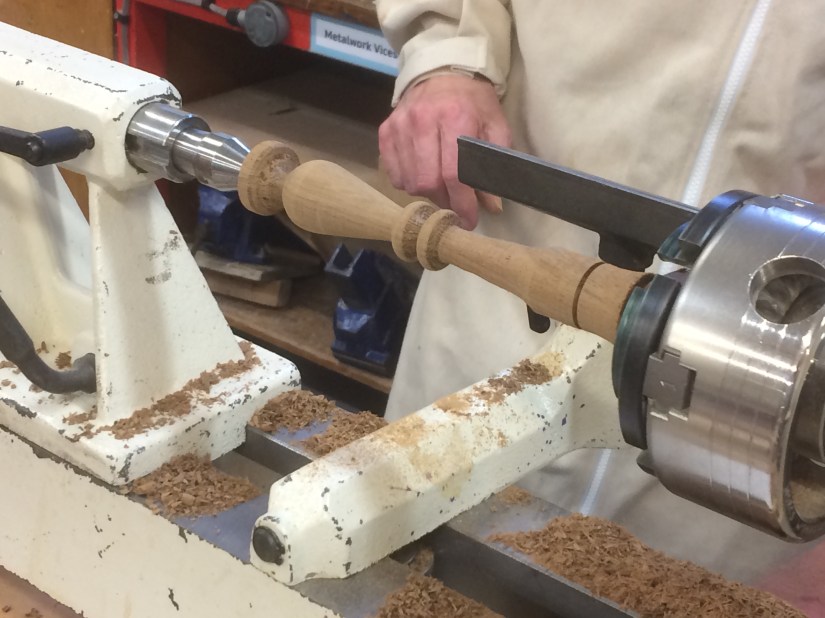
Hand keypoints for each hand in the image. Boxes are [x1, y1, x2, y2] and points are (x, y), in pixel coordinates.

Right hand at [378, 74, 511, 228]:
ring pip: (409, 181)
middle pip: (428, 181)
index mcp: (455, 118)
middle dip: (444, 201)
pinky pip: (394, 173)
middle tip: (455, 205)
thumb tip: (492, 205)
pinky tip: (422, 175)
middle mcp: (422, 121)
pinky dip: (408, 182)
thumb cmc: (473, 101)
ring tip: (440, 189)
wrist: (443, 70)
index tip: (469, 220)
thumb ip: (493, 164)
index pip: (453, 174)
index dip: (461, 203)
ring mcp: (400, 126)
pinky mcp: (386, 131)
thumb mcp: (495, 126)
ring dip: (427, 193)